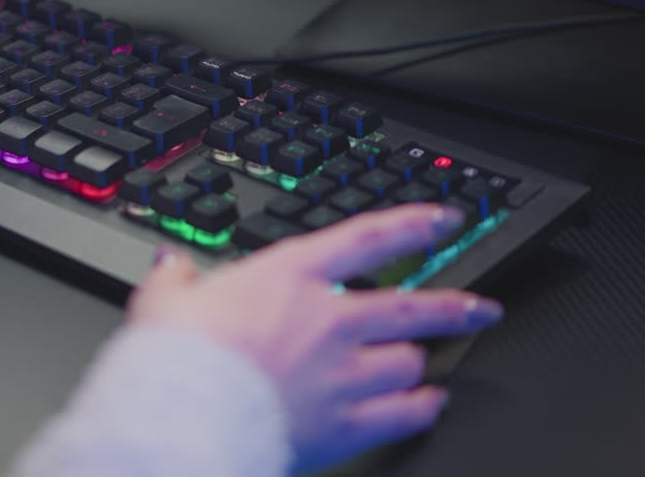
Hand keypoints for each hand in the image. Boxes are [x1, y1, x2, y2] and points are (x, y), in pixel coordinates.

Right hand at [127, 204, 503, 470]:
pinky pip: (402, 414)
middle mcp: (329, 320)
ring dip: (418, 361)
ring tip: (425, 362)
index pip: (369, 239)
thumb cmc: (176, 357)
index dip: (415, 225)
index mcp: (290, 277)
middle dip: (453, 304)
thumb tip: (171, 264)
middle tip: (480, 305)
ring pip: (408, 360)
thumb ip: (175, 279)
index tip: (444, 220)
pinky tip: (429, 406)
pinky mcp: (344, 424)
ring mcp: (343, 374)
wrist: (182, 416)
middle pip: (410, 305)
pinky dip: (421, 409)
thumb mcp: (163, 300)